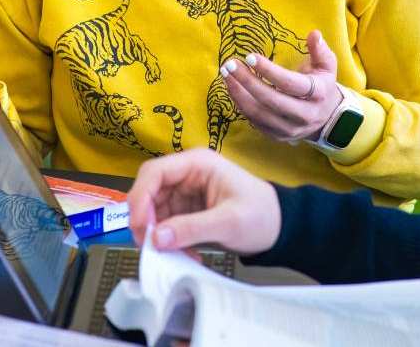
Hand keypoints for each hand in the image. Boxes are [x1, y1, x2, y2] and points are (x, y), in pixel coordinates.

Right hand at [128, 148, 280, 255]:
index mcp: (197, 163)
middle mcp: (186, 174)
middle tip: (150, 247)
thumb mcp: (229, 222)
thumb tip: (156, 238)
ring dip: (157, 235)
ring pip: (153, 211)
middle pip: (149, 191)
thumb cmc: (259, 215)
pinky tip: (185, 254)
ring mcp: (184, 192)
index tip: (141, 227)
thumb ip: (192, 228)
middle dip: (145, 219)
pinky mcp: (186, 211)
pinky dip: (168, 241)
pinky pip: (165, 225)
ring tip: (174, 255)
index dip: (141, 197)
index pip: (155, 172)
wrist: (278, 227)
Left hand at [220, 29, 340, 143]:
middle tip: (230, 65)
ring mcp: (290, 128)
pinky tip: (232, 88)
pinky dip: (240, 104)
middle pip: (271, 100)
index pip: (290, 83)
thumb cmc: (322, 85)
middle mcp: (304, 114)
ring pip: (259, 113)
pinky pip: (254, 121)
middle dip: (247, 82)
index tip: (250, 56)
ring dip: (238, 94)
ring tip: (226, 74)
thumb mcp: (326, 65)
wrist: (326, 118)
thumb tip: (314, 33)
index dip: (269, 71)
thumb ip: (319, 49)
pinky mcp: (277, 135)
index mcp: (317, 94)